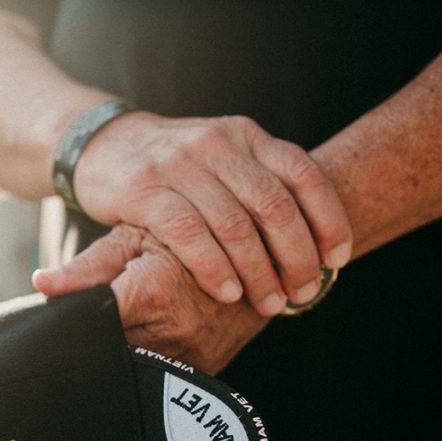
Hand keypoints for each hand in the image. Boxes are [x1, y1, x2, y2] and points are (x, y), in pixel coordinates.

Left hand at [33, 225, 268, 373]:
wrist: (254, 255)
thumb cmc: (183, 237)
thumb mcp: (136, 238)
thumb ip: (89, 266)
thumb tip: (41, 282)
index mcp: (153, 292)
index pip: (92, 326)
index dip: (68, 331)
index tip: (49, 334)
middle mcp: (175, 332)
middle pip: (110, 353)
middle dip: (91, 345)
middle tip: (80, 335)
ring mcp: (194, 356)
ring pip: (135, 369)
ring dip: (120, 356)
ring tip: (122, 334)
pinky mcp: (205, 371)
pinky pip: (162, 376)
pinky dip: (147, 365)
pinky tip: (143, 347)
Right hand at [71, 111, 352, 315]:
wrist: (106, 144)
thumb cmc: (176, 166)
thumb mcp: (224, 159)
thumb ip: (259, 185)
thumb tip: (310, 242)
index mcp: (247, 137)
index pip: (305, 175)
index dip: (329, 221)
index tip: (336, 260)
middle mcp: (219, 145)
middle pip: (275, 207)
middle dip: (295, 258)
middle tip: (302, 293)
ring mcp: (180, 165)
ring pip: (235, 225)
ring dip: (258, 273)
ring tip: (268, 303)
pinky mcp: (144, 189)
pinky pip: (189, 234)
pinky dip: (213, 268)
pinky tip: (228, 292)